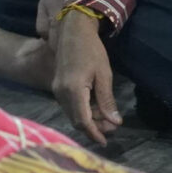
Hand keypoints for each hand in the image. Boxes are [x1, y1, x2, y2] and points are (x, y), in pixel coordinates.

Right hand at [50, 11, 119, 144]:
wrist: (72, 30)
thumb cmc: (92, 49)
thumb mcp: (104, 74)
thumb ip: (107, 100)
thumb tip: (114, 122)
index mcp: (73, 90)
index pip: (83, 121)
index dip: (94, 134)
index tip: (105, 142)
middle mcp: (61, 93)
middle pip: (76, 120)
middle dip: (93, 128)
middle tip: (112, 128)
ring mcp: (57, 89)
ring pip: (72, 113)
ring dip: (88, 119)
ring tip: (106, 119)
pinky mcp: (57, 86)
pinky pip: (69, 105)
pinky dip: (81, 111)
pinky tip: (94, 108)